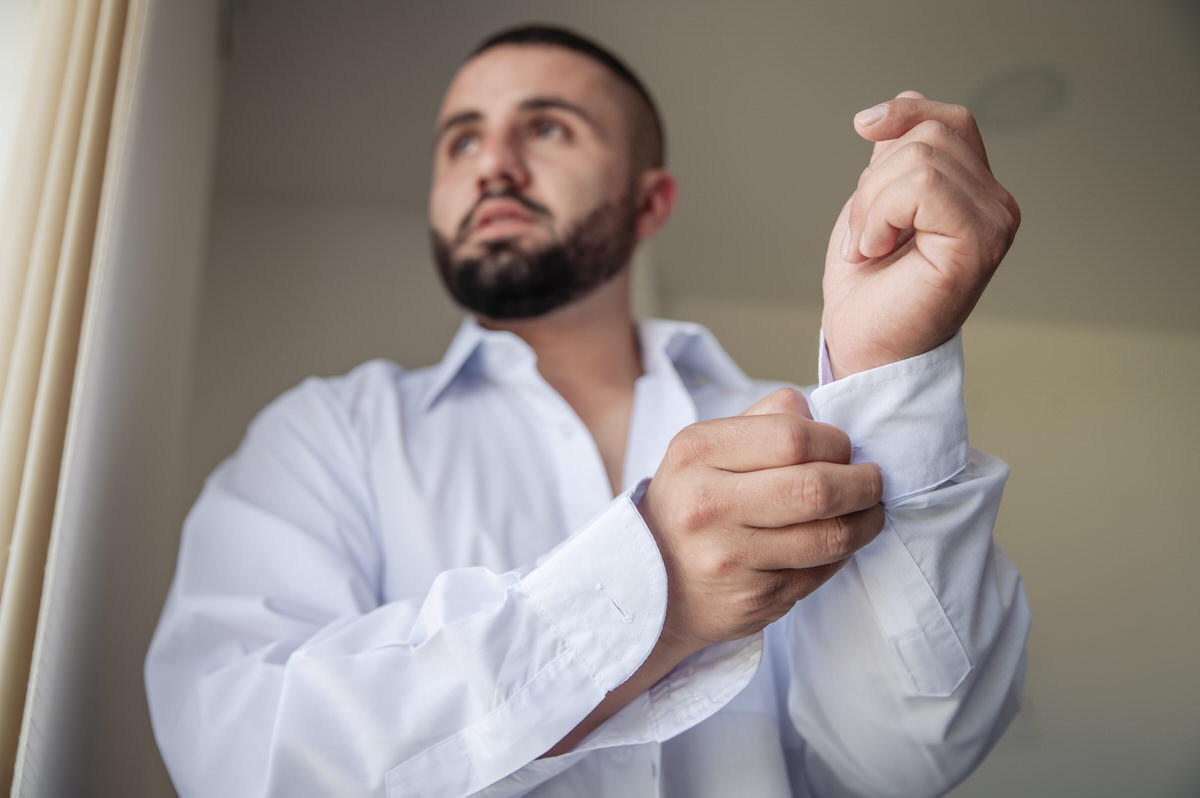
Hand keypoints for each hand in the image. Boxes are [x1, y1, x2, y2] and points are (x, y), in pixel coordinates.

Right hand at [636, 389, 883, 660]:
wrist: (649, 585)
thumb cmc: (691, 504)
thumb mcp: (705, 450)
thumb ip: (763, 421)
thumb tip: (820, 413)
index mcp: (697, 453)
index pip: (793, 437)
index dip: (835, 441)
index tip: (845, 449)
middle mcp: (707, 506)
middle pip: (816, 488)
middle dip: (863, 483)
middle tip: (873, 481)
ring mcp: (730, 558)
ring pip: (829, 537)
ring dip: (866, 522)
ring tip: (869, 511)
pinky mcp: (753, 600)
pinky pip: (820, 572)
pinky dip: (842, 555)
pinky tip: (839, 542)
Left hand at [822, 91, 1020, 378]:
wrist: (866, 350)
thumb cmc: (870, 292)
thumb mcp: (874, 204)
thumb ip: (895, 157)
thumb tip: (897, 108)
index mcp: (975, 193)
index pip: (948, 120)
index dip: (901, 115)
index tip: (863, 130)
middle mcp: (997, 205)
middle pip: (930, 132)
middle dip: (873, 178)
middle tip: (865, 234)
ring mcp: (995, 222)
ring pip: (920, 156)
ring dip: (871, 204)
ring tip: (871, 247)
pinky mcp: (980, 239)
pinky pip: (920, 184)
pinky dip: (878, 216)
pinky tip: (876, 251)